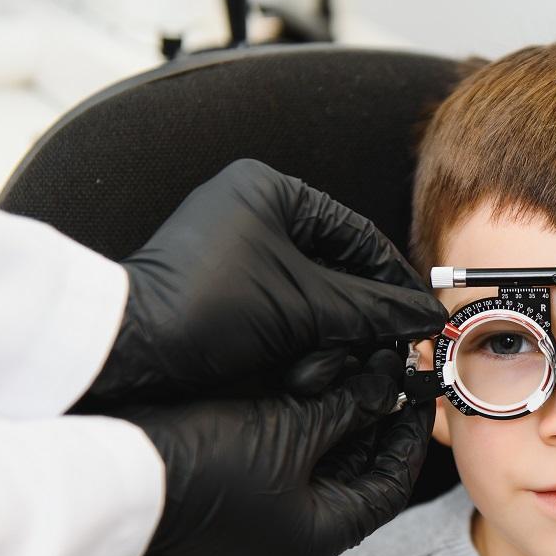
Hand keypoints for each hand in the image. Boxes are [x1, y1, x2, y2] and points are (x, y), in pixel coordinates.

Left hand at [88, 158, 446, 398]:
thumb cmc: (204, 309)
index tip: (418, 313)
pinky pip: (279, 307)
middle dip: (357, 314)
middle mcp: (250, 209)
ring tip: (341, 361)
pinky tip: (305, 366)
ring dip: (327, 332)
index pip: (356, 233)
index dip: (393, 278)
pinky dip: (297, 336)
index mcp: (269, 189)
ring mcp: (232, 248)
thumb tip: (425, 315)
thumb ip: (373, 310)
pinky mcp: (219, 286)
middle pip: (334, 265)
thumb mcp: (305, 307)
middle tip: (388, 345)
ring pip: (308, 292)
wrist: (130, 351)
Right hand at [115, 350, 433, 555]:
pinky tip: (313, 388)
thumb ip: (348, 408)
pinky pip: (288, 465)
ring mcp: (262, 526)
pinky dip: (306, 429)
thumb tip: (385, 387)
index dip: (411, 436)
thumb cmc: (206, 461)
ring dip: (341, 421)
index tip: (420, 395)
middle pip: (358, 476)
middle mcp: (295, 540)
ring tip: (359, 372)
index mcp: (320, 536)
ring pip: (323, 468)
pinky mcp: (235, 503)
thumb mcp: (291, 428)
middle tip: (392, 376)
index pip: (391, 486)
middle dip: (376, 422)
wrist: (120, 469)